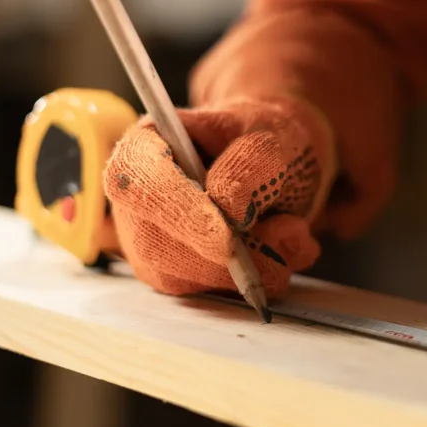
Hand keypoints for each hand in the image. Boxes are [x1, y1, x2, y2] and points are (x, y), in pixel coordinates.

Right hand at [103, 95, 336, 296]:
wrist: (282, 161)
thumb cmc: (266, 137)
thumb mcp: (272, 135)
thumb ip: (251, 164)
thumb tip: (228, 207)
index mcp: (147, 144)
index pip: (134, 179)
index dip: (175, 211)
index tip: (225, 238)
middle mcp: (138, 197)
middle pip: (154, 243)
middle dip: (223, 255)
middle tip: (285, 233)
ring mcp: (153, 240)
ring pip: (183, 277)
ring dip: (248, 267)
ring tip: (292, 229)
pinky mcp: (178, 273)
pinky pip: (209, 292)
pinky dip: (258, 277)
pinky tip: (284, 246)